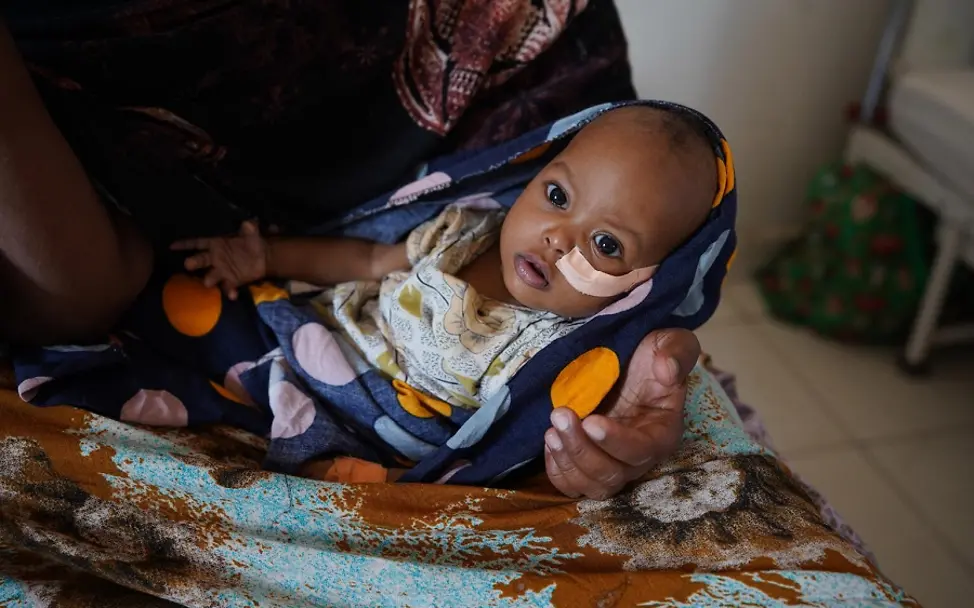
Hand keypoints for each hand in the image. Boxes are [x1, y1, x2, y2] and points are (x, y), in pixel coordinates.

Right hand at [171, 221, 267, 299]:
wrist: (265, 257)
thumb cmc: (253, 243)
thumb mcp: (252, 233)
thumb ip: (249, 229)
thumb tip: (248, 223)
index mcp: (216, 245)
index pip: (197, 244)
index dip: (185, 244)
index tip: (172, 246)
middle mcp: (215, 259)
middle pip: (199, 260)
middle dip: (193, 262)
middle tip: (188, 264)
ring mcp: (222, 271)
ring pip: (210, 277)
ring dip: (209, 279)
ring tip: (208, 282)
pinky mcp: (232, 281)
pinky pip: (228, 287)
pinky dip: (230, 291)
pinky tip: (233, 294)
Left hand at [544, 328, 699, 499]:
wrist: (626, 361)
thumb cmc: (651, 354)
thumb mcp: (671, 342)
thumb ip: (676, 351)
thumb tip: (667, 369)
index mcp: (662, 433)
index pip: (641, 451)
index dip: (615, 442)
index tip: (590, 421)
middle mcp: (638, 457)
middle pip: (612, 475)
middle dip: (582, 449)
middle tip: (560, 415)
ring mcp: (612, 462)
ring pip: (592, 485)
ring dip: (568, 461)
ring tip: (551, 430)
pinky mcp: (589, 463)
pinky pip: (572, 484)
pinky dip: (558, 470)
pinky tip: (550, 440)